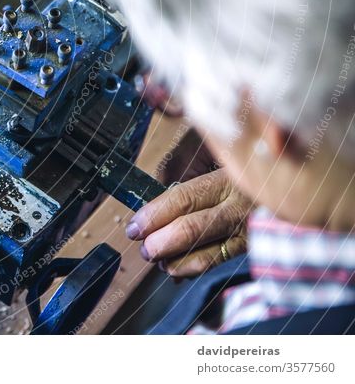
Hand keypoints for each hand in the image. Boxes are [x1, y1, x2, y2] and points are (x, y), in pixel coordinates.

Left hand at [125, 168, 252, 277]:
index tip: (135, 227)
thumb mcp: (221, 164)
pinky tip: (178, 269)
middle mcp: (240, 203)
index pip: (183, 198)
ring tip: (159, 261)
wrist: (298, 184)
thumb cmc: (249, 172)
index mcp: (226, 177)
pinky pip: (222, 261)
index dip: (154, 214)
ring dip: (176, 260)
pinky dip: (195, 267)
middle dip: (160, 242)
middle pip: (192, 227)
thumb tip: (155, 207)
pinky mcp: (257, 246)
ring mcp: (251, 227)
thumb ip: (190, 182)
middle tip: (144, 249)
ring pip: (208, 251)